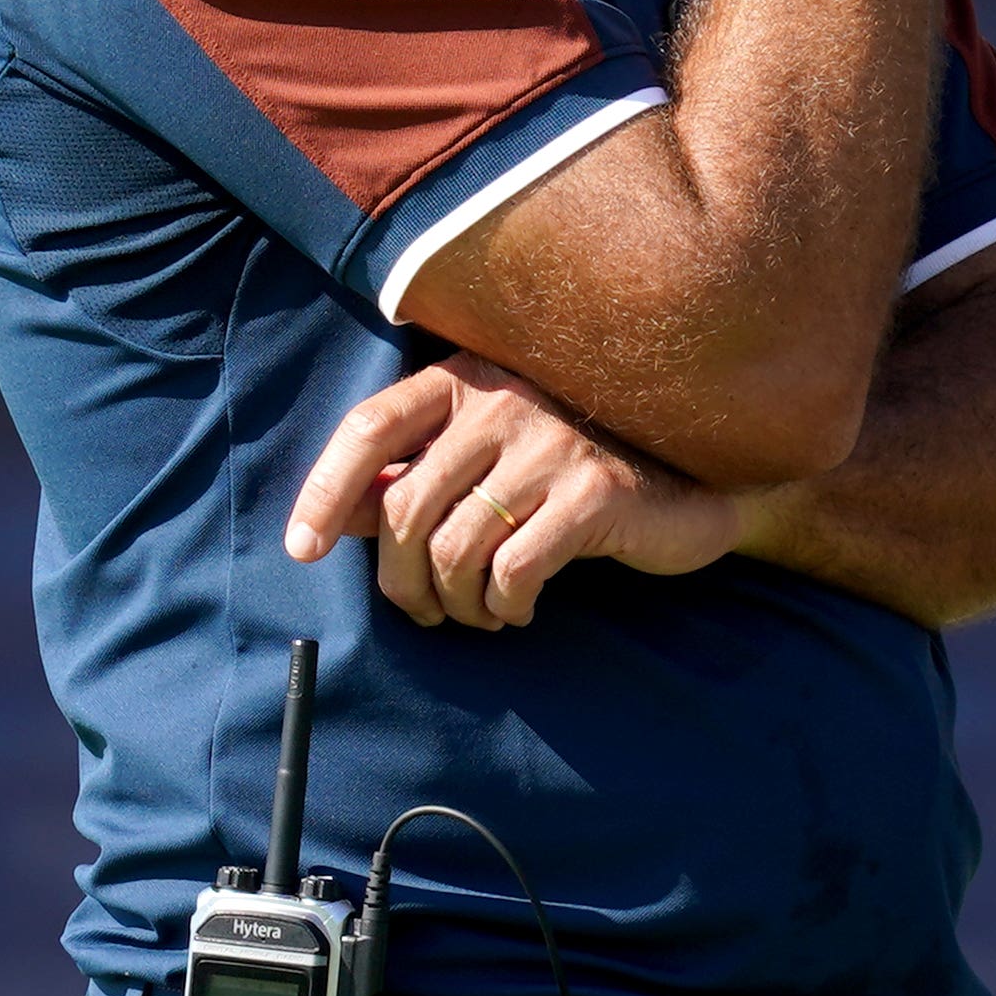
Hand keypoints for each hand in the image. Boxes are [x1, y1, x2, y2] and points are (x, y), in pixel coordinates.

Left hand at [282, 355, 741, 627]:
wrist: (692, 479)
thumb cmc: (572, 471)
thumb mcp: (489, 459)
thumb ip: (418, 477)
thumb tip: (347, 516)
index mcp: (467, 381)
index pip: (370, 426)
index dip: (324, 491)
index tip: (303, 549)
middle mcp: (505, 401)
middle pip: (406, 509)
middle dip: (402, 582)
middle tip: (425, 612)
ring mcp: (552, 444)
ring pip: (455, 549)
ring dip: (455, 604)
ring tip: (478, 614)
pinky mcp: (594, 492)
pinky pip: (513, 571)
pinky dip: (503, 606)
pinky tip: (519, 608)